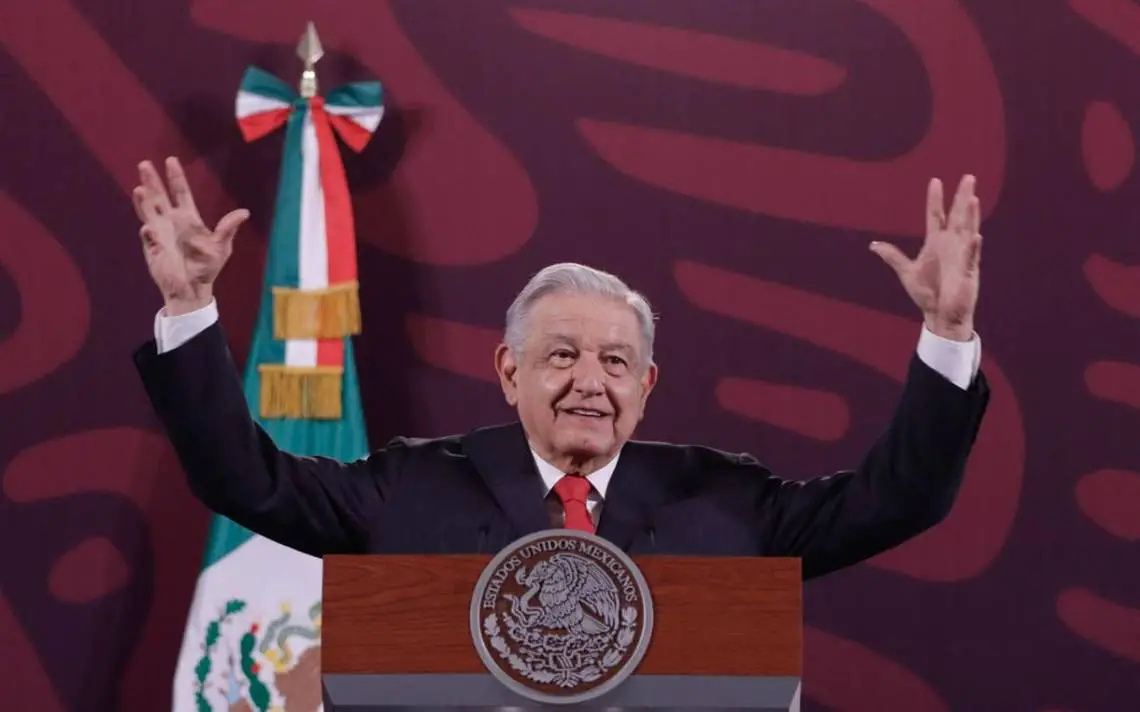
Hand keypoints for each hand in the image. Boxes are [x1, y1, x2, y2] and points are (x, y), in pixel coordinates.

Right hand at [133, 157, 248, 315]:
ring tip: (140, 188)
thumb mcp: (222, 247)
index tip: (170, 160)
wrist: (193, 288)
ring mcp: (159, 233)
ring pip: (148, 211)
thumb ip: (228, 228)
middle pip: (159, 196)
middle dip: (152, 181)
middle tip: (145, 164)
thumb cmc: (207, 267)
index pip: (181, 192)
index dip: (176, 177)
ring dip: (143, 200)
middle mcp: (171, 221)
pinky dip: (148, 232)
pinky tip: (149, 228)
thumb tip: (244, 212)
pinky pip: (148, 237)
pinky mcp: (153, 247)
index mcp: (189, 218)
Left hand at [870, 175, 982, 341]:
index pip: (936, 215)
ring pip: (968, 230)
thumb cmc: (926, 293)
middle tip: (968, 177)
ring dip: (971, 215)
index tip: (935, 181)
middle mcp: (951, 244)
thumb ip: (892, 256)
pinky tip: (975, 236)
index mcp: (936, 243)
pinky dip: (972, 247)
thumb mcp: (906, 271)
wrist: (939, 313)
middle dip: (962, 197)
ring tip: (973, 198)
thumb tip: (873, 244)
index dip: (935, 199)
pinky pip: (971, 257)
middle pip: (957, 216)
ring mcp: (962, 256)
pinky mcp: (968, 271)